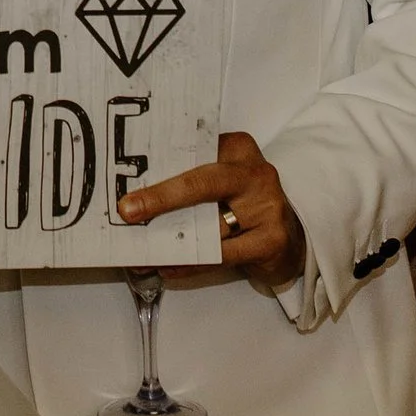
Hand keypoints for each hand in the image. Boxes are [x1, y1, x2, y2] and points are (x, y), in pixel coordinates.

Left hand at [116, 131, 305, 288]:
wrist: (289, 239)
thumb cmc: (245, 207)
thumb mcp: (222, 183)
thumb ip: (191, 183)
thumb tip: (138, 200)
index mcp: (237, 149)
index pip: (193, 152)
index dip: (158, 168)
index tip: (126, 182)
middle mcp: (254, 172)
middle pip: (202, 183)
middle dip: (161, 198)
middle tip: (128, 211)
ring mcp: (267, 205)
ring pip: (209, 226)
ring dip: (171, 243)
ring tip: (142, 252)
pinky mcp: (272, 239)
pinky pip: (222, 255)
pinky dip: (191, 264)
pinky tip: (169, 267)